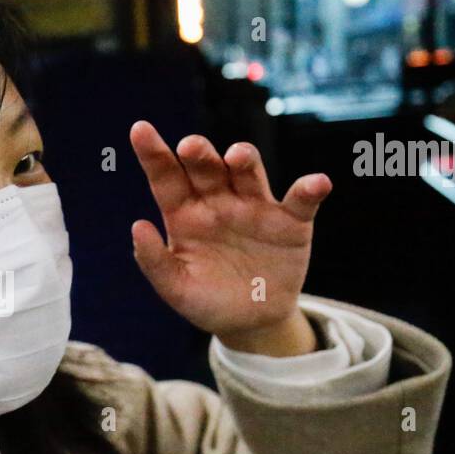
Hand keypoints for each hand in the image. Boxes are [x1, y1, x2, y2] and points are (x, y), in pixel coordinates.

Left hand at [129, 123, 331, 355]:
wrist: (252, 324)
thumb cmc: (208, 301)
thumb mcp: (177, 290)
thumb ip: (154, 262)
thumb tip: (137, 226)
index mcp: (185, 215)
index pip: (166, 178)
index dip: (153, 154)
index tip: (139, 129)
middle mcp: (218, 202)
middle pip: (207, 168)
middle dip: (199, 153)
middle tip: (189, 146)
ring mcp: (255, 208)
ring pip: (249, 173)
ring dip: (245, 159)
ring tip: (237, 156)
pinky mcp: (290, 223)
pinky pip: (301, 201)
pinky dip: (310, 189)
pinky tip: (316, 183)